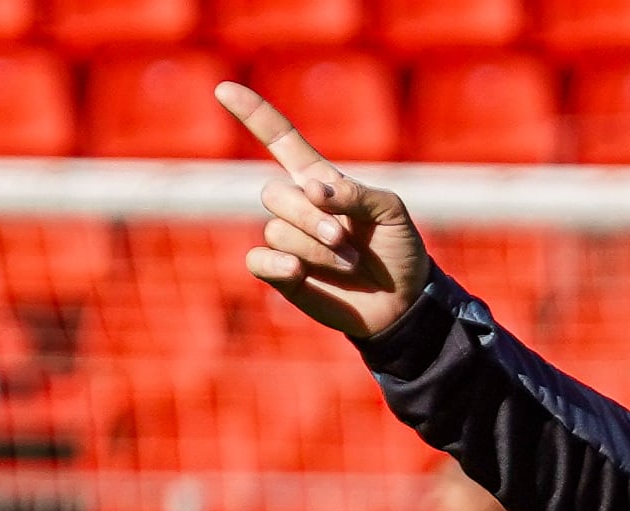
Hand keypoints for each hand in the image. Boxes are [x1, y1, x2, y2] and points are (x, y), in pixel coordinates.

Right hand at [217, 83, 431, 339]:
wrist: (405, 302)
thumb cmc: (399, 250)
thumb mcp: (391, 212)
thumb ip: (356, 194)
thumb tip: (312, 190)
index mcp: (321, 181)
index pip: (281, 140)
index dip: (254, 114)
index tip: (224, 88)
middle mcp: (298, 207)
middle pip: (275, 195)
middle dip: (310, 217)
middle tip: (344, 239)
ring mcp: (288, 241)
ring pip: (276, 231)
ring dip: (316, 248)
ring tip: (351, 263)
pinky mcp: (283, 274)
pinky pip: (257, 260)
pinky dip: (276, 263)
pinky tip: (298, 270)